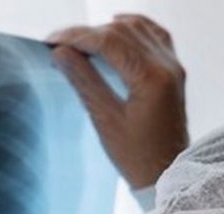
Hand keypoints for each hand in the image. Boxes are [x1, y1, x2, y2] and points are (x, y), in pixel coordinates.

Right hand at [47, 14, 188, 189]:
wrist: (167, 176)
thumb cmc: (137, 157)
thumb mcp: (105, 120)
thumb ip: (84, 81)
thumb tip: (61, 53)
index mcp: (151, 78)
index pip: (109, 42)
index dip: (77, 37)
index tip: (51, 41)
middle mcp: (167, 66)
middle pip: (121, 31)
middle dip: (87, 32)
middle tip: (58, 42)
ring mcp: (173, 66)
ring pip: (137, 28)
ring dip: (105, 29)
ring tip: (79, 40)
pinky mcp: (173, 71)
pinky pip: (154, 35)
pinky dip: (132, 27)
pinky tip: (115, 27)